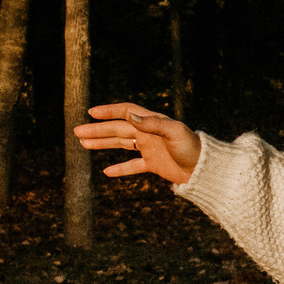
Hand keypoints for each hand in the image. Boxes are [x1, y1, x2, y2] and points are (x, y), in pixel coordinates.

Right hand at [76, 104, 201, 184]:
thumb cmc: (193, 148)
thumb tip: (131, 115)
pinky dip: (120, 168)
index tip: (91, 112)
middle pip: (118, 129)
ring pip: (121, 144)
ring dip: (103, 144)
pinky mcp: (154, 164)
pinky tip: (106, 172)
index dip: (109, 111)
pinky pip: (133, 165)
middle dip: (98, 130)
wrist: (206, 170)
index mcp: (153, 122)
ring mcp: (150, 148)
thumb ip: (153, 124)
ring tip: (83, 144)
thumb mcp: (175, 133)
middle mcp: (149, 133)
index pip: (126, 112)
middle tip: (77, 132)